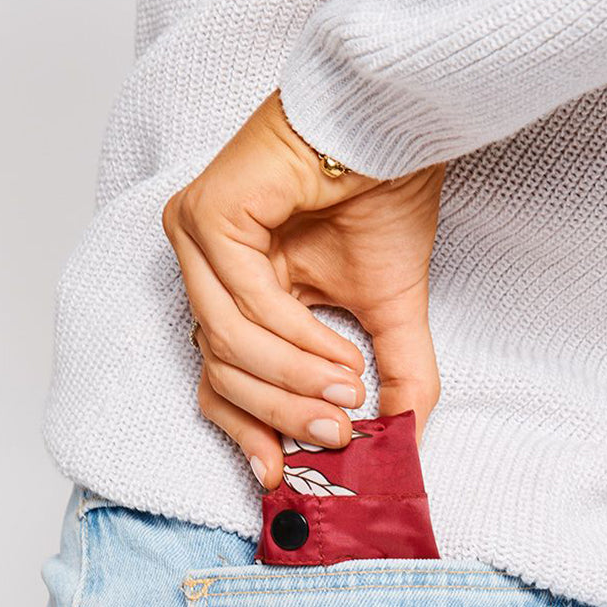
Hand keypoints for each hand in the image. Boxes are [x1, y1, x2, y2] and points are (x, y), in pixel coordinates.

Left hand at [162, 92, 444, 488]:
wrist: (396, 131)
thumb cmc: (383, 204)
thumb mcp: (391, 315)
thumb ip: (396, 379)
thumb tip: (406, 443)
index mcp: (242, 296)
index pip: (219, 381)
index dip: (247, 432)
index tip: (280, 476)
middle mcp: (209, 272)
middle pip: (218, 373)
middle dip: (280, 414)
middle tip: (337, 432)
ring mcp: (199, 241)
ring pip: (225, 343)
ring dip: (292, 377)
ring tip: (348, 385)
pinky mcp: (206, 214)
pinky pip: (242, 298)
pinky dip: (292, 335)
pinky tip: (337, 348)